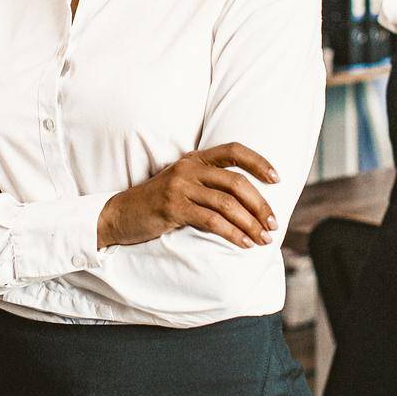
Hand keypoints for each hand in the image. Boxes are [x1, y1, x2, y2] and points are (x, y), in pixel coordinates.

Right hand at [96, 142, 278, 249]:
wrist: (119, 215)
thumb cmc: (157, 204)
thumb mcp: (182, 185)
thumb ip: (208, 185)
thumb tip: (249, 202)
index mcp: (194, 159)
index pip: (233, 150)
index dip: (258, 162)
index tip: (277, 179)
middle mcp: (188, 168)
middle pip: (236, 182)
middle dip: (260, 204)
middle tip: (273, 224)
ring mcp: (180, 187)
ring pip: (227, 204)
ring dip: (250, 224)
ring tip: (263, 239)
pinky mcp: (173, 207)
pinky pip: (212, 221)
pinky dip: (232, 234)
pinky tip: (244, 244)